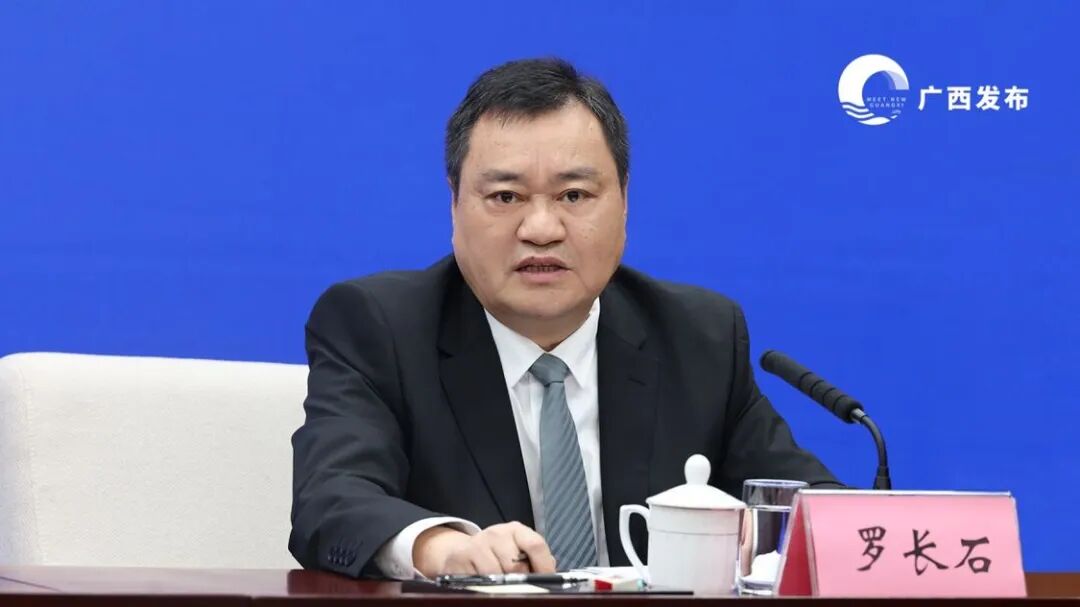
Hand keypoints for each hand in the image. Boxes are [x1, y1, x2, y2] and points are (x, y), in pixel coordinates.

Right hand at [413, 521, 556, 577]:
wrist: (462, 552)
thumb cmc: (496, 553)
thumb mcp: (517, 550)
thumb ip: (535, 559)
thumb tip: (551, 570)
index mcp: (516, 530)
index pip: (535, 544)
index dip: (544, 566)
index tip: (547, 580)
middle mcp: (497, 533)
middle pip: (516, 564)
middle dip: (520, 579)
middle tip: (518, 583)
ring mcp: (478, 544)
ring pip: (497, 575)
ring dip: (501, 584)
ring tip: (500, 583)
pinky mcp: (462, 557)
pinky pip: (479, 579)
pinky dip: (485, 585)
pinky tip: (485, 582)